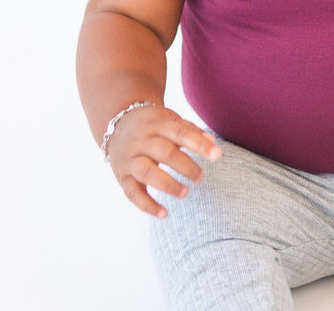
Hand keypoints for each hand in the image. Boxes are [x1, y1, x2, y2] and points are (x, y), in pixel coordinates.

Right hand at [106, 105, 221, 218]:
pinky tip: (164, 214)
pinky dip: (147, 205)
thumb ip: (191, 130)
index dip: (199, 144)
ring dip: (167, 185)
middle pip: (164, 153)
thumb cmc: (153, 125)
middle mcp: (141, 141)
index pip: (180, 132)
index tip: (217, 155)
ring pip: (147, 172)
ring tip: (185, 193)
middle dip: (186, 166)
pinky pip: (132, 193)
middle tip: (201, 177)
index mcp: (157, 124)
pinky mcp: (122, 177)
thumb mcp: (170, 120)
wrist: (116, 125)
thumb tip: (212, 143)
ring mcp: (130, 159)